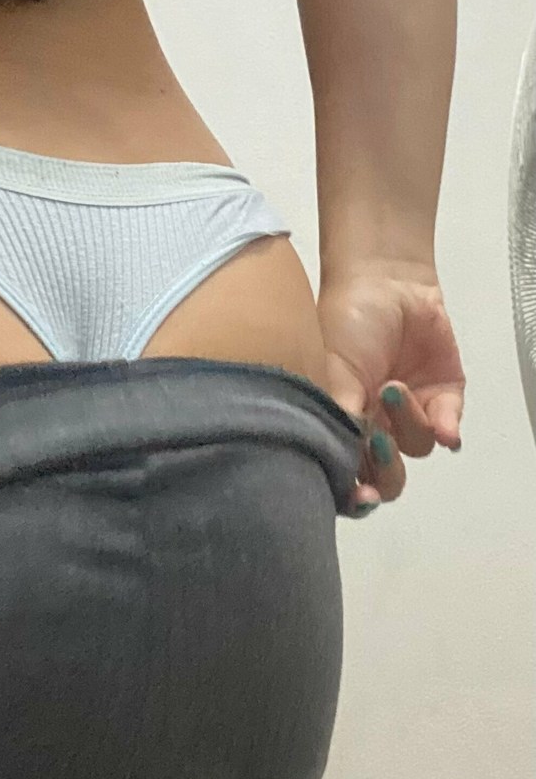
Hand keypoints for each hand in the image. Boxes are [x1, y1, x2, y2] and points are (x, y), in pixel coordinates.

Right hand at [317, 261, 464, 514]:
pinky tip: (444, 424)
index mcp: (340, 425)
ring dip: (408, 424)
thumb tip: (343, 464)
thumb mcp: (330, 373)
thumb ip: (339, 419)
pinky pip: (448, 427)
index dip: (354, 493)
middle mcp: (373, 426)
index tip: (359, 497)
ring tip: (394, 388)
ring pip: (416, 447)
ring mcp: (409, 413)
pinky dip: (446, 427)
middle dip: (385, 469)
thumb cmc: (344, 323)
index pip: (348, 475)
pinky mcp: (443, 396)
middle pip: (386, 476)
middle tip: (378, 441)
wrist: (385, 280)